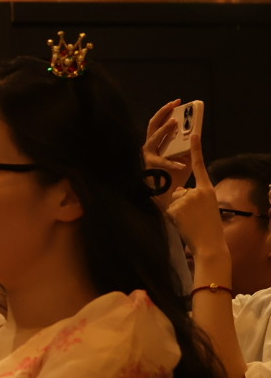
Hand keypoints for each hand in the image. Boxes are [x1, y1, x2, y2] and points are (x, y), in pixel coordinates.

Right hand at [143, 99, 188, 207]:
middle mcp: (150, 148)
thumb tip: (196, 133)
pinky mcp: (149, 168)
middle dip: (162, 113)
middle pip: (152, 125)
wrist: (170, 196)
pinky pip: (161, 162)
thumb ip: (189, 146)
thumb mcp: (186, 157)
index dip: (167, 111)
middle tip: (174, 105)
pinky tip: (181, 164)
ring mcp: (148, 157)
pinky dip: (171, 163)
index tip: (178, 102)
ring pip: (153, 139)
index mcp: (159, 143)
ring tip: (174, 124)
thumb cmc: (177, 176)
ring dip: (163, 131)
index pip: (160, 123)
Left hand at [165, 130, 224, 261]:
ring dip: (177, 210)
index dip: (196, 150)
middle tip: (194, 217)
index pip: (200, 165)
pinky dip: (173, 217)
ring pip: (173, 200)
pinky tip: (184, 224)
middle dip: (181, 202)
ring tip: (189, 221)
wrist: (209, 243)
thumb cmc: (208, 225)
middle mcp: (197, 191)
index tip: (194, 134)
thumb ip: (192, 194)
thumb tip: (179, 191)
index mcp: (207, 189)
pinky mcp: (174, 208)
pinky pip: (168, 208)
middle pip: (179, 190)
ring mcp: (185, 199)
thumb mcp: (205, 205)